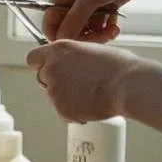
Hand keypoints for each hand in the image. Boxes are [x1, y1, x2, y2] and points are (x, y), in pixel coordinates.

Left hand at [26, 40, 145, 122]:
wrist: (128, 86)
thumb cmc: (118, 66)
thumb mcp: (90, 50)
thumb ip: (72, 56)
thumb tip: (69, 62)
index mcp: (58, 50)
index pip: (33, 58)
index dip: (41, 64)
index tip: (49, 67)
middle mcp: (51, 69)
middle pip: (42, 77)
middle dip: (56, 81)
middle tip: (77, 84)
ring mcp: (54, 90)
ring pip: (52, 96)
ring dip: (65, 97)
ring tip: (89, 94)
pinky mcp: (61, 109)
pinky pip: (62, 112)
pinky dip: (72, 112)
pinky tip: (90, 105)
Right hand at [42, 0, 148, 41]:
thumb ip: (74, 20)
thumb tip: (61, 38)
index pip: (51, 22)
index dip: (59, 35)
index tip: (73, 45)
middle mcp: (72, 1)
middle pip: (69, 30)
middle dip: (84, 36)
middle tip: (99, 37)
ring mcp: (87, 6)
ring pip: (85, 31)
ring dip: (98, 35)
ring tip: (110, 31)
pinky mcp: (101, 10)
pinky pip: (98, 29)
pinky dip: (106, 31)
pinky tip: (114, 26)